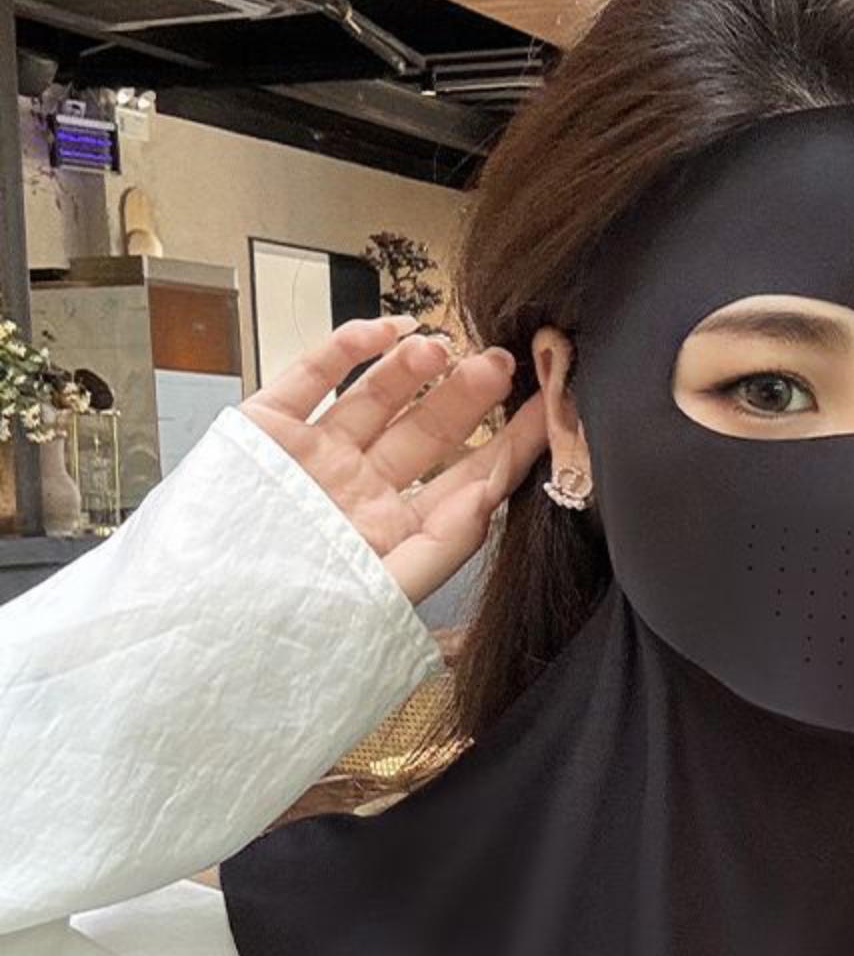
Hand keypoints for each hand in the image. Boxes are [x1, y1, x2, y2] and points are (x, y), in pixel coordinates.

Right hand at [239, 315, 547, 605]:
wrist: (201, 624)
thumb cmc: (296, 621)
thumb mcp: (389, 588)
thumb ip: (446, 539)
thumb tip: (495, 489)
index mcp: (395, 531)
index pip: (466, 480)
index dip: (510, 443)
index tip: (551, 407)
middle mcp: (360, 489)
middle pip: (426, 431)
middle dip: (467, 396)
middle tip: (501, 364)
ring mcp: (314, 456)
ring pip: (375, 397)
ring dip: (413, 368)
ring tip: (443, 348)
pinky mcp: (266, 429)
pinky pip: (312, 377)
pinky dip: (348, 348)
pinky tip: (388, 331)